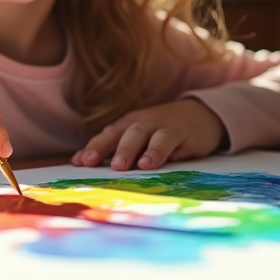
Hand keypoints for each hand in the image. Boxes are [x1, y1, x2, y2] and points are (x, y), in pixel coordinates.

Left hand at [71, 99, 224, 171]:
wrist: (200, 114)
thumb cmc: (160, 129)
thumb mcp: (137, 136)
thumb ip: (112, 148)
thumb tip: (79, 161)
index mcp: (129, 124)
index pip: (109, 134)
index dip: (96, 147)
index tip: (81, 162)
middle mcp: (145, 123)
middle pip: (128, 133)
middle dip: (117, 149)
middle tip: (107, 165)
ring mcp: (165, 128)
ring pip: (152, 136)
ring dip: (143, 150)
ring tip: (135, 165)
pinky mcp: (186, 135)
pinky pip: (174, 141)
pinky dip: (166, 151)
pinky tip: (162, 162)